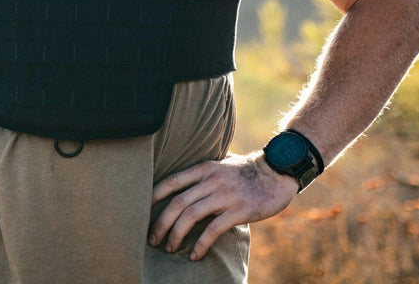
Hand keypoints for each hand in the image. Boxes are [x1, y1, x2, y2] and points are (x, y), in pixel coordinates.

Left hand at [148, 152, 296, 260]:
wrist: (276, 173)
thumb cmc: (247, 170)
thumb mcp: (222, 163)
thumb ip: (205, 171)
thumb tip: (186, 176)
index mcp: (204, 168)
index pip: (172, 180)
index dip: (154, 195)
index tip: (142, 209)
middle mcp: (210, 180)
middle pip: (177, 202)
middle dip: (161, 222)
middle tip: (152, 238)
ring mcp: (224, 196)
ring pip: (191, 216)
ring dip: (176, 234)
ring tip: (169, 248)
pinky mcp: (237, 211)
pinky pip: (213, 229)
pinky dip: (201, 244)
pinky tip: (194, 255)